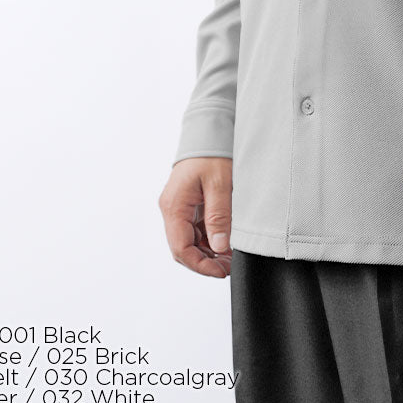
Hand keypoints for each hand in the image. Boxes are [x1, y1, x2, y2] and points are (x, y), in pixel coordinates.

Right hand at [159, 157, 232, 277]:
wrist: (208, 131)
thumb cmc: (212, 153)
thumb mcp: (220, 184)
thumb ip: (219, 216)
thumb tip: (220, 246)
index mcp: (174, 206)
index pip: (181, 248)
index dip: (200, 265)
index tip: (221, 272)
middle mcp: (172, 209)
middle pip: (183, 248)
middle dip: (205, 262)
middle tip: (229, 267)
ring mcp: (179, 207)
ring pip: (189, 241)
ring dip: (208, 252)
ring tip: (231, 257)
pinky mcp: (187, 205)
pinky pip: (195, 230)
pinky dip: (209, 239)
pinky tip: (225, 243)